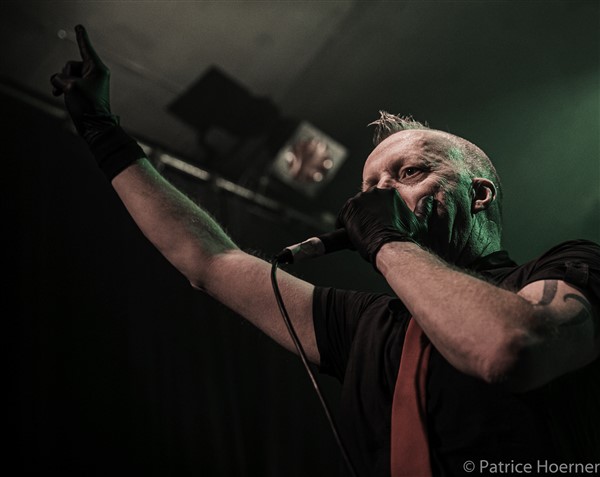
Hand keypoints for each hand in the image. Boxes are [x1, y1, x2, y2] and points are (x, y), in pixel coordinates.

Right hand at [50, 25, 117, 143]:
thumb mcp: (70, 86)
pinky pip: (67, 83)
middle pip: (71, 64)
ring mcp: (89, 83)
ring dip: (62, 83)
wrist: (94, 126)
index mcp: (97, 69)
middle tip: (71, 88)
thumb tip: (59, 82)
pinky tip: (59, 94)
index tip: (79, 26)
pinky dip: (62, 87)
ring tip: (66, 94)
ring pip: (67, 74)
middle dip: (65, 74)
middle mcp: (95, 74)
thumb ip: (61, 77)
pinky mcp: (84, 91)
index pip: (86, 48)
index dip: (81, 37)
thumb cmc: (87, 105)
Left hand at [336, 188, 432, 268]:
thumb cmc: (407, 238)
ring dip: (354, 225)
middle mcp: (375, 191)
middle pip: (362, 207)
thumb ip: (424, 210)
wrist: (393, 246)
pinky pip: (341, 220)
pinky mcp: (349, 208)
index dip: (375, 219)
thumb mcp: (419, 222)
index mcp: (390, 193)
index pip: (375, 204)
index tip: (378, 229)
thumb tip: (429, 200)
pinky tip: (353, 240)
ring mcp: (361, 198)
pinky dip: (344, 230)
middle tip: (371, 236)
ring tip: (363, 239)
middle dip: (364, 220)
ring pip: (352, 214)